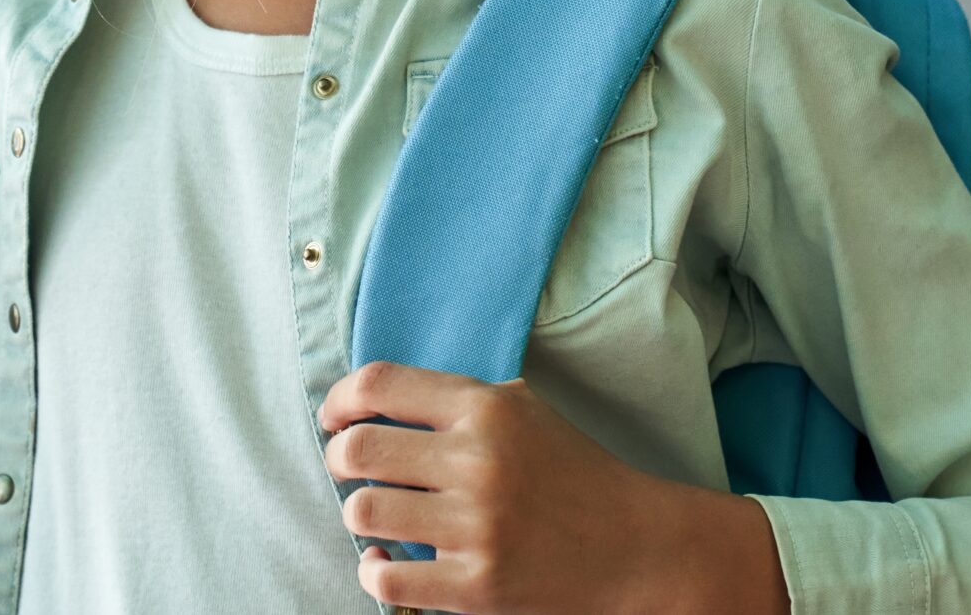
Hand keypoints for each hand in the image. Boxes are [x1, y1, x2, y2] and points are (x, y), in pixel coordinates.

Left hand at [318, 359, 704, 613]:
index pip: (379, 384)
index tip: (333, 418)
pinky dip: (374, 571)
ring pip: (363, 512)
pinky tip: (387, 562)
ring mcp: (477, 527)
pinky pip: (386, 579)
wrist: (637, 548)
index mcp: (487, 408)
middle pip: (357, 449)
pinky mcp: (477, 587)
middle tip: (347, 470)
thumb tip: (372, 399)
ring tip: (378, 517)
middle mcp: (478, 461)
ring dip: (359, 515)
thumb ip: (456, 399)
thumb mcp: (524, 410)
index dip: (339, 399)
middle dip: (338, 459)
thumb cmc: (572, 473)